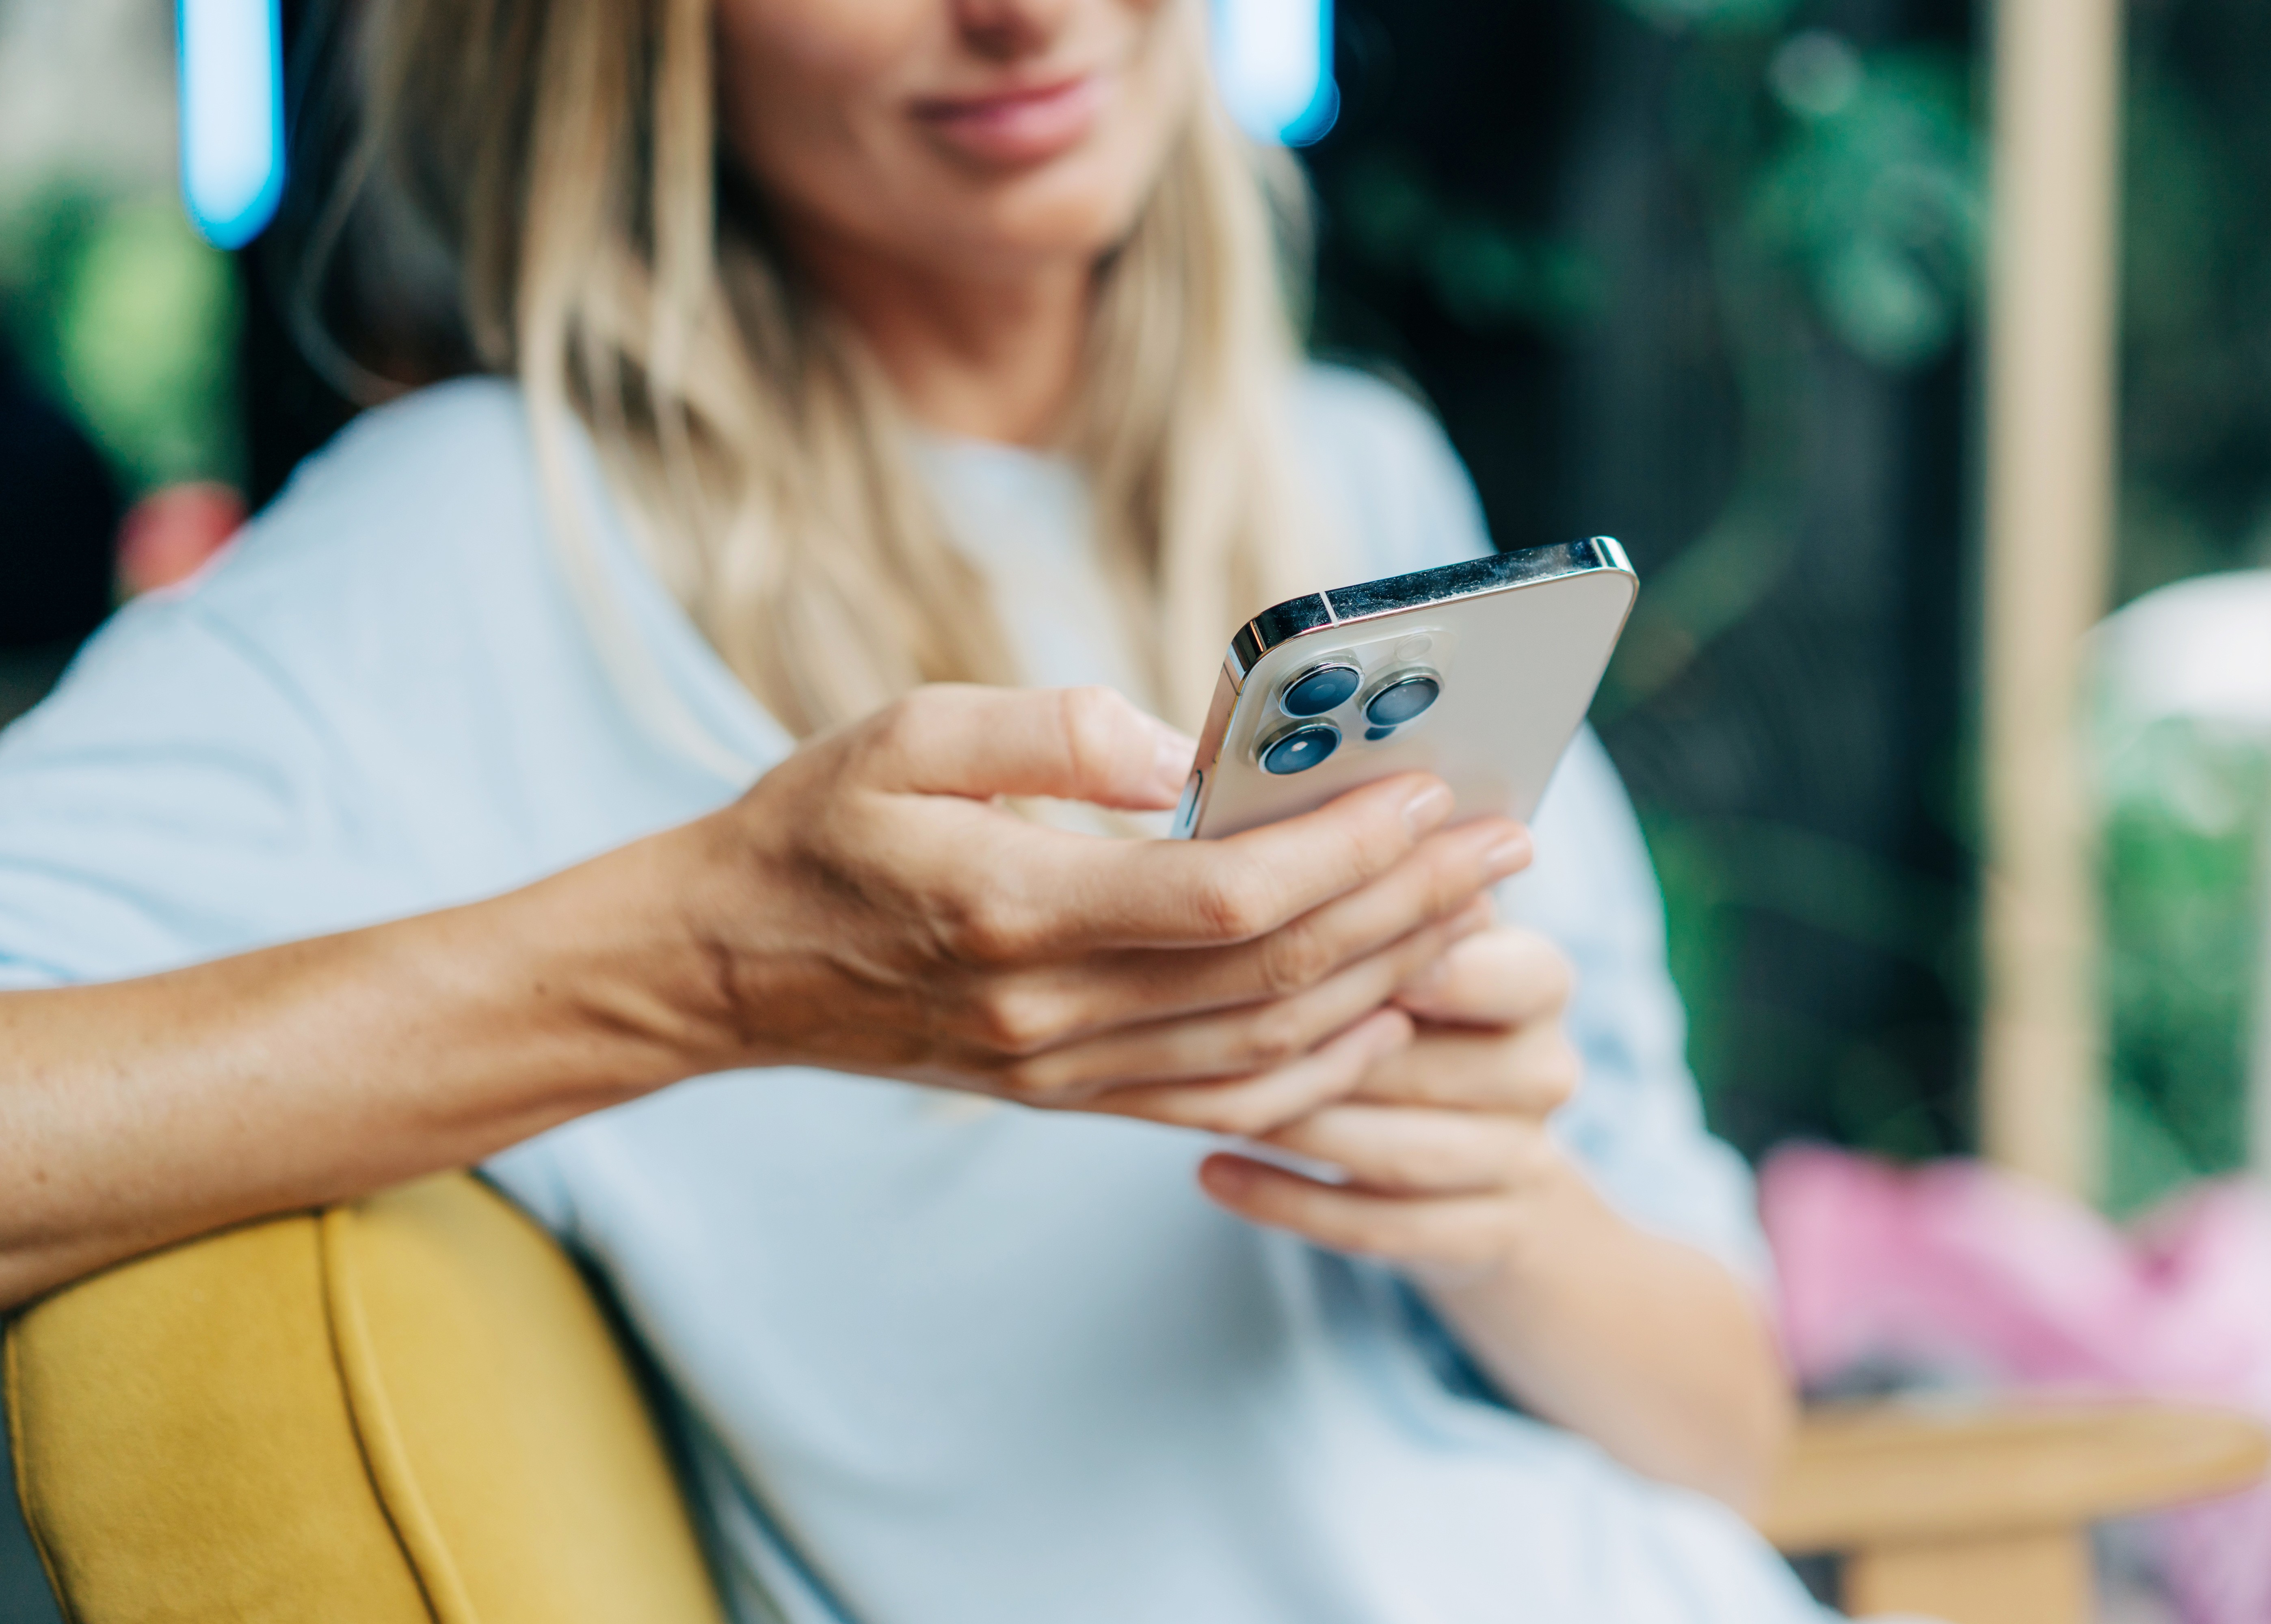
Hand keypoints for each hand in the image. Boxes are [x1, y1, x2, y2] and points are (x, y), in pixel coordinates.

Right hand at [659, 684, 1533, 1134]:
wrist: (725, 966)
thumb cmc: (813, 828)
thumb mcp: (905, 732)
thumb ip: (1052, 730)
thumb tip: (1185, 752)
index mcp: (1014, 909)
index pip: (1228, 897)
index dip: (1347, 849)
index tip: (1434, 790)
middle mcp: (1052, 1013)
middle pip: (1277, 975)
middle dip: (1410, 905)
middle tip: (1507, 840)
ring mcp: (1063, 1072)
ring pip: (1270, 1049)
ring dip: (1388, 980)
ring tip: (1473, 911)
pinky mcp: (1067, 1097)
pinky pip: (1224, 1102)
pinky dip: (1320, 1068)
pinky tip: (1382, 1015)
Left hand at [1195, 922, 1582, 1284]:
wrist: (1494, 1174)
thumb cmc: (1424, 1019)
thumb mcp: (1418, 950)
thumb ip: (1380, 909)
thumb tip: (1289, 846)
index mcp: (1539, 982)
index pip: (1516, 970)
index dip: (1437, 968)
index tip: (1341, 949)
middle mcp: (1544, 1070)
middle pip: (1431, 1067)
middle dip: (1325, 1056)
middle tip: (1220, 1037)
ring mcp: (1520, 1161)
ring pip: (1401, 1153)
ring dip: (1299, 1129)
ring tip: (1206, 1106)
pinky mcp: (1483, 1237)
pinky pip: (1381, 1226)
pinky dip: (1289, 1201)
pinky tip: (1210, 1172)